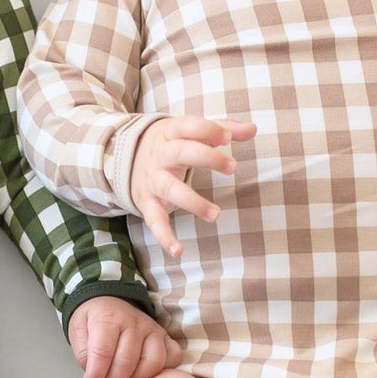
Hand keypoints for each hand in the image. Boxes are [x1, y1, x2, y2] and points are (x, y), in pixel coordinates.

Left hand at [67, 297, 182, 377]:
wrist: (110, 300)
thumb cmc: (93, 321)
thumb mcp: (77, 329)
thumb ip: (82, 353)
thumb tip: (93, 377)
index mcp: (108, 318)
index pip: (102, 353)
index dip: (94, 377)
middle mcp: (133, 322)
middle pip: (127, 362)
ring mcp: (152, 329)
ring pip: (153, 363)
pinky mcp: (165, 337)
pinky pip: (173, 357)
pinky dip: (163, 371)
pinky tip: (145, 377)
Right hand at [130, 115, 256, 258]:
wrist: (123, 157)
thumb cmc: (170, 143)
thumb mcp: (191, 132)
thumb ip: (223, 129)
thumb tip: (252, 128)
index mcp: (171, 133)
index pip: (188, 126)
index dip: (207, 130)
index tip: (227, 137)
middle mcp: (160, 155)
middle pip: (180, 152)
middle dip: (207, 158)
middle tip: (232, 167)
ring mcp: (153, 180)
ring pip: (170, 189)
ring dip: (193, 202)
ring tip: (215, 214)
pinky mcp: (147, 203)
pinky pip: (154, 221)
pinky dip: (164, 237)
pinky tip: (178, 251)